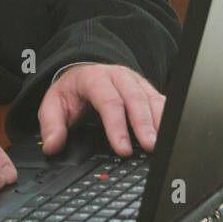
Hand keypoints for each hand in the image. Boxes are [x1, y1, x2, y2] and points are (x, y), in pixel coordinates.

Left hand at [38, 63, 164, 156]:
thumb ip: (51, 125)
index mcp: (94, 78)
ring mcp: (136, 82)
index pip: (108, 101)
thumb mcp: (52, 105)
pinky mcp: (147, 90)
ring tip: (164, 144)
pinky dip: (167, 118)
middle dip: (144, 124)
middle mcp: (119, 77)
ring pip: (151, 99)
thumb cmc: (71, 92)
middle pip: (135, 99)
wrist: (82, 73)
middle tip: (150, 147)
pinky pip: (161, 101)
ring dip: (160, 122)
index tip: (123, 149)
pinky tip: (171, 133)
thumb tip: (52, 146)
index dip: (116, 126)